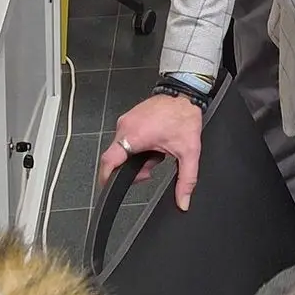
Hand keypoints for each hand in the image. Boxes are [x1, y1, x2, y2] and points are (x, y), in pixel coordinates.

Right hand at [99, 93, 203, 210]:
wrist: (185, 93)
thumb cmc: (184, 116)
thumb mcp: (188, 152)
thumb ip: (186, 179)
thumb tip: (183, 201)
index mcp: (134, 135)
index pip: (109, 161)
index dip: (106, 177)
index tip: (109, 187)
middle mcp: (125, 126)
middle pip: (116, 158)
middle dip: (133, 169)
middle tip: (152, 167)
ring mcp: (126, 120)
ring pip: (121, 148)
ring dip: (136, 157)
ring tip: (156, 153)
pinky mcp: (130, 117)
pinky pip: (125, 138)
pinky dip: (136, 146)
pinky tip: (153, 144)